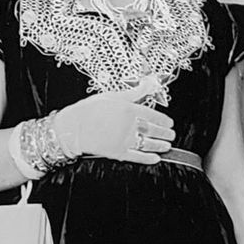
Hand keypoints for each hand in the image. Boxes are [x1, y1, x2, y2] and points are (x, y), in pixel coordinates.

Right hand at [55, 77, 173, 163]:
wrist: (72, 127)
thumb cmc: (89, 110)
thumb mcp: (112, 96)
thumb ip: (133, 93)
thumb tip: (148, 84)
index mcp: (129, 109)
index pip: (153, 115)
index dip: (164, 120)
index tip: (169, 123)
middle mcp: (129, 125)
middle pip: (153, 130)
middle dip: (165, 134)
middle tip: (171, 135)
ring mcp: (124, 140)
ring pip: (148, 144)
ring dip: (160, 145)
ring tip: (167, 146)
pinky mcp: (118, 152)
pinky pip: (137, 156)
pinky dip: (148, 158)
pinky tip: (155, 158)